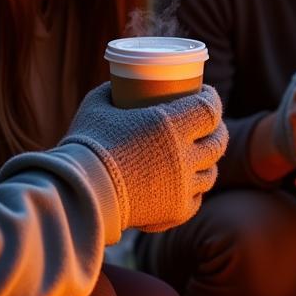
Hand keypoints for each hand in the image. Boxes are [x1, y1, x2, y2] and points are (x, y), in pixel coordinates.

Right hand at [62, 83, 227, 232]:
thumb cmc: (85, 145)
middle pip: (218, 142)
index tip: (204, 92)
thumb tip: (118, 84)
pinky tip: (188, 183)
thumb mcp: (97, 106)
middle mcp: (184, 156)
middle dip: (216, 130)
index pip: (210, 109)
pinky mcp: (177, 211)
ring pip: (211, 172)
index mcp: (171, 126)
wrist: (77, 194)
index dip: (212, 98)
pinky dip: (194, 189)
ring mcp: (184, 187)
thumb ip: (112, 92)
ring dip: (207, 161)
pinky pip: (197, 199)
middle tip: (206, 124)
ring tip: (198, 154)